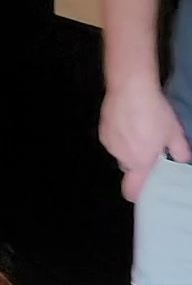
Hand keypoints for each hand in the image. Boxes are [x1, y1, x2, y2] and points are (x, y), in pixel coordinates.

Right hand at [100, 77, 190, 200]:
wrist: (130, 90)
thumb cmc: (154, 113)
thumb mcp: (174, 131)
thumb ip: (180, 150)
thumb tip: (182, 159)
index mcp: (140, 163)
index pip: (132, 191)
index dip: (137, 194)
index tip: (143, 188)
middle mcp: (122, 158)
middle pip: (129, 168)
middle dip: (138, 161)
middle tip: (149, 145)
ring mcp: (110, 145)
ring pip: (120, 152)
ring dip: (128, 146)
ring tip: (138, 127)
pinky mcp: (103, 131)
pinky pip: (113, 139)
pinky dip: (119, 134)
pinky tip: (127, 120)